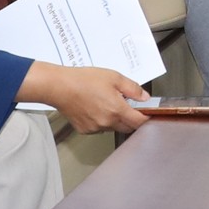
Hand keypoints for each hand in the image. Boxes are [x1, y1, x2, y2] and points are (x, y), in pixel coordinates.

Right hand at [19, 61, 149, 134]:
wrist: (59, 87)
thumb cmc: (84, 80)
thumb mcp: (114, 78)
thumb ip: (133, 89)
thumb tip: (144, 97)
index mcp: (117, 110)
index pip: (139, 122)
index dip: (146, 117)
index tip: (148, 113)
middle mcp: (107, 122)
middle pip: (128, 127)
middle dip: (132, 119)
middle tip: (128, 105)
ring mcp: (95, 128)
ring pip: (113, 128)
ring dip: (116, 120)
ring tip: (108, 103)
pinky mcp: (85, 130)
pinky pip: (100, 128)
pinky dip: (102, 121)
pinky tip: (96, 108)